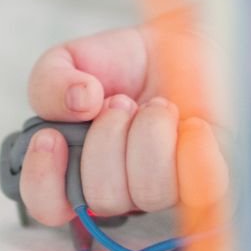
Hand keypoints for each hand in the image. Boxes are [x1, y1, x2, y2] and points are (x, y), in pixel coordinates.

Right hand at [19, 18, 228, 225]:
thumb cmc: (124, 62)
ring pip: (148, 194)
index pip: (49, 207)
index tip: (51, 137)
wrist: (181, 43)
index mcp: (78, 170)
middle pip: (100, 199)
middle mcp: (120, 189)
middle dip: (106, 142)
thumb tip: (79, 101)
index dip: (44, 182)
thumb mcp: (72, 59)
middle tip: (120, 101)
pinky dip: (194, 154)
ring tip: (157, 105)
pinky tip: (193, 124)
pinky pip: (201, 189)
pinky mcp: (207, 179)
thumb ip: (51, 81)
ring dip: (148, 138)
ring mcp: (164, 190)